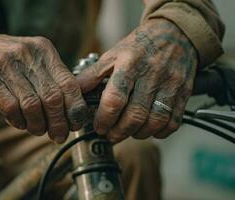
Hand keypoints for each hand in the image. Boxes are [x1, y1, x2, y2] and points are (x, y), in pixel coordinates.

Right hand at [0, 31, 86, 142]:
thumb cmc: (2, 58)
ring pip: (32, 105)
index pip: (69, 83)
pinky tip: (18, 122)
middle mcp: (27, 53)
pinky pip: (10, 107)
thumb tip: (70, 108)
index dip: (75, 108)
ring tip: (37, 130)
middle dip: (58, 123)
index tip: (75, 123)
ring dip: (37, 125)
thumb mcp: (29, 59)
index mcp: (43, 50)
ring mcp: (6, 63)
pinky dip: (17, 120)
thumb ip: (49, 77)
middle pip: (52, 98)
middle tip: (58, 135)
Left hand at [77, 19, 197, 142]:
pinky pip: (173, 121)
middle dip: (119, 132)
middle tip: (110, 134)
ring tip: (128, 132)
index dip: (104, 118)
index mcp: (129, 63)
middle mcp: (151, 74)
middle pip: (135, 115)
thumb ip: (93, 74)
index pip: (114, 99)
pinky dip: (159, 132)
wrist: (175, 33)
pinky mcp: (184, 92)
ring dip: (138, 134)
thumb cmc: (139, 46)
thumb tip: (75, 91)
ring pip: (154, 121)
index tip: (99, 127)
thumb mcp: (113, 54)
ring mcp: (170, 84)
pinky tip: (149, 129)